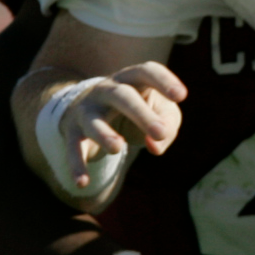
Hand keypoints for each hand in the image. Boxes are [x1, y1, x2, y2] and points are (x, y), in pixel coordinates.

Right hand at [60, 62, 186, 190]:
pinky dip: (76, 165)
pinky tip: (82, 182)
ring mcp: (87, 109)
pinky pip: (73, 147)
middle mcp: (106, 89)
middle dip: (141, 114)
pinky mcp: (72, 131)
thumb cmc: (138, 110)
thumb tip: (156, 145)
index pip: (146, 71)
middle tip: (160, 133)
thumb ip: (167, 128)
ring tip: (118, 148)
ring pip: (94, 120)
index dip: (164, 81)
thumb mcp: (159, 115)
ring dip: (104, 134)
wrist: (90, 109)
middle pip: (122, 96)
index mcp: (132, 79)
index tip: (182, 96)